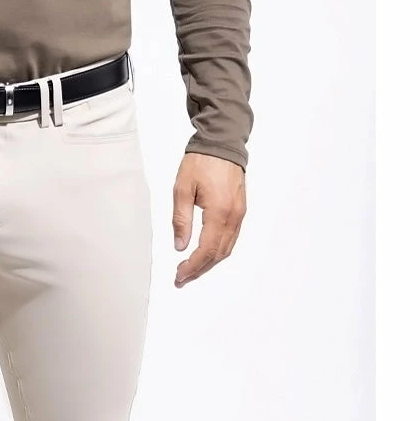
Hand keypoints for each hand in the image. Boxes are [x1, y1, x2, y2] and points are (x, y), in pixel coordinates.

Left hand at [171, 153, 246, 287]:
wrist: (222, 142)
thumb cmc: (201, 162)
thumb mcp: (182, 190)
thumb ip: (181, 220)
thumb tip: (180, 245)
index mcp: (219, 212)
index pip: (206, 250)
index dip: (192, 266)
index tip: (179, 275)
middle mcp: (233, 216)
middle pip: (218, 254)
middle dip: (200, 269)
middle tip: (182, 277)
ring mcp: (239, 214)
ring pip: (227, 248)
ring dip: (209, 262)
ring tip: (191, 269)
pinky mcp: (240, 210)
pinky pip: (231, 238)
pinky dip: (218, 250)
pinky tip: (206, 254)